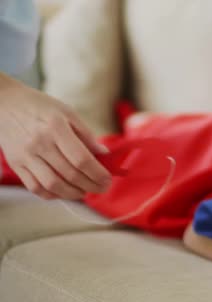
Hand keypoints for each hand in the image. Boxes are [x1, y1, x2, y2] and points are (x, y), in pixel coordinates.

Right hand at [0, 73, 111, 199]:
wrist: (5, 104)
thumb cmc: (41, 107)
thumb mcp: (67, 113)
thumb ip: (86, 135)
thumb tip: (105, 155)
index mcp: (56, 128)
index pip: (81, 159)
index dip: (98, 174)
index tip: (108, 180)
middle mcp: (39, 143)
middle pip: (70, 174)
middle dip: (91, 186)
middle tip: (102, 188)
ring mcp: (25, 156)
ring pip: (53, 185)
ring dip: (73, 193)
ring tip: (85, 192)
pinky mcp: (16, 164)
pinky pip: (35, 187)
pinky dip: (53, 195)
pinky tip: (64, 192)